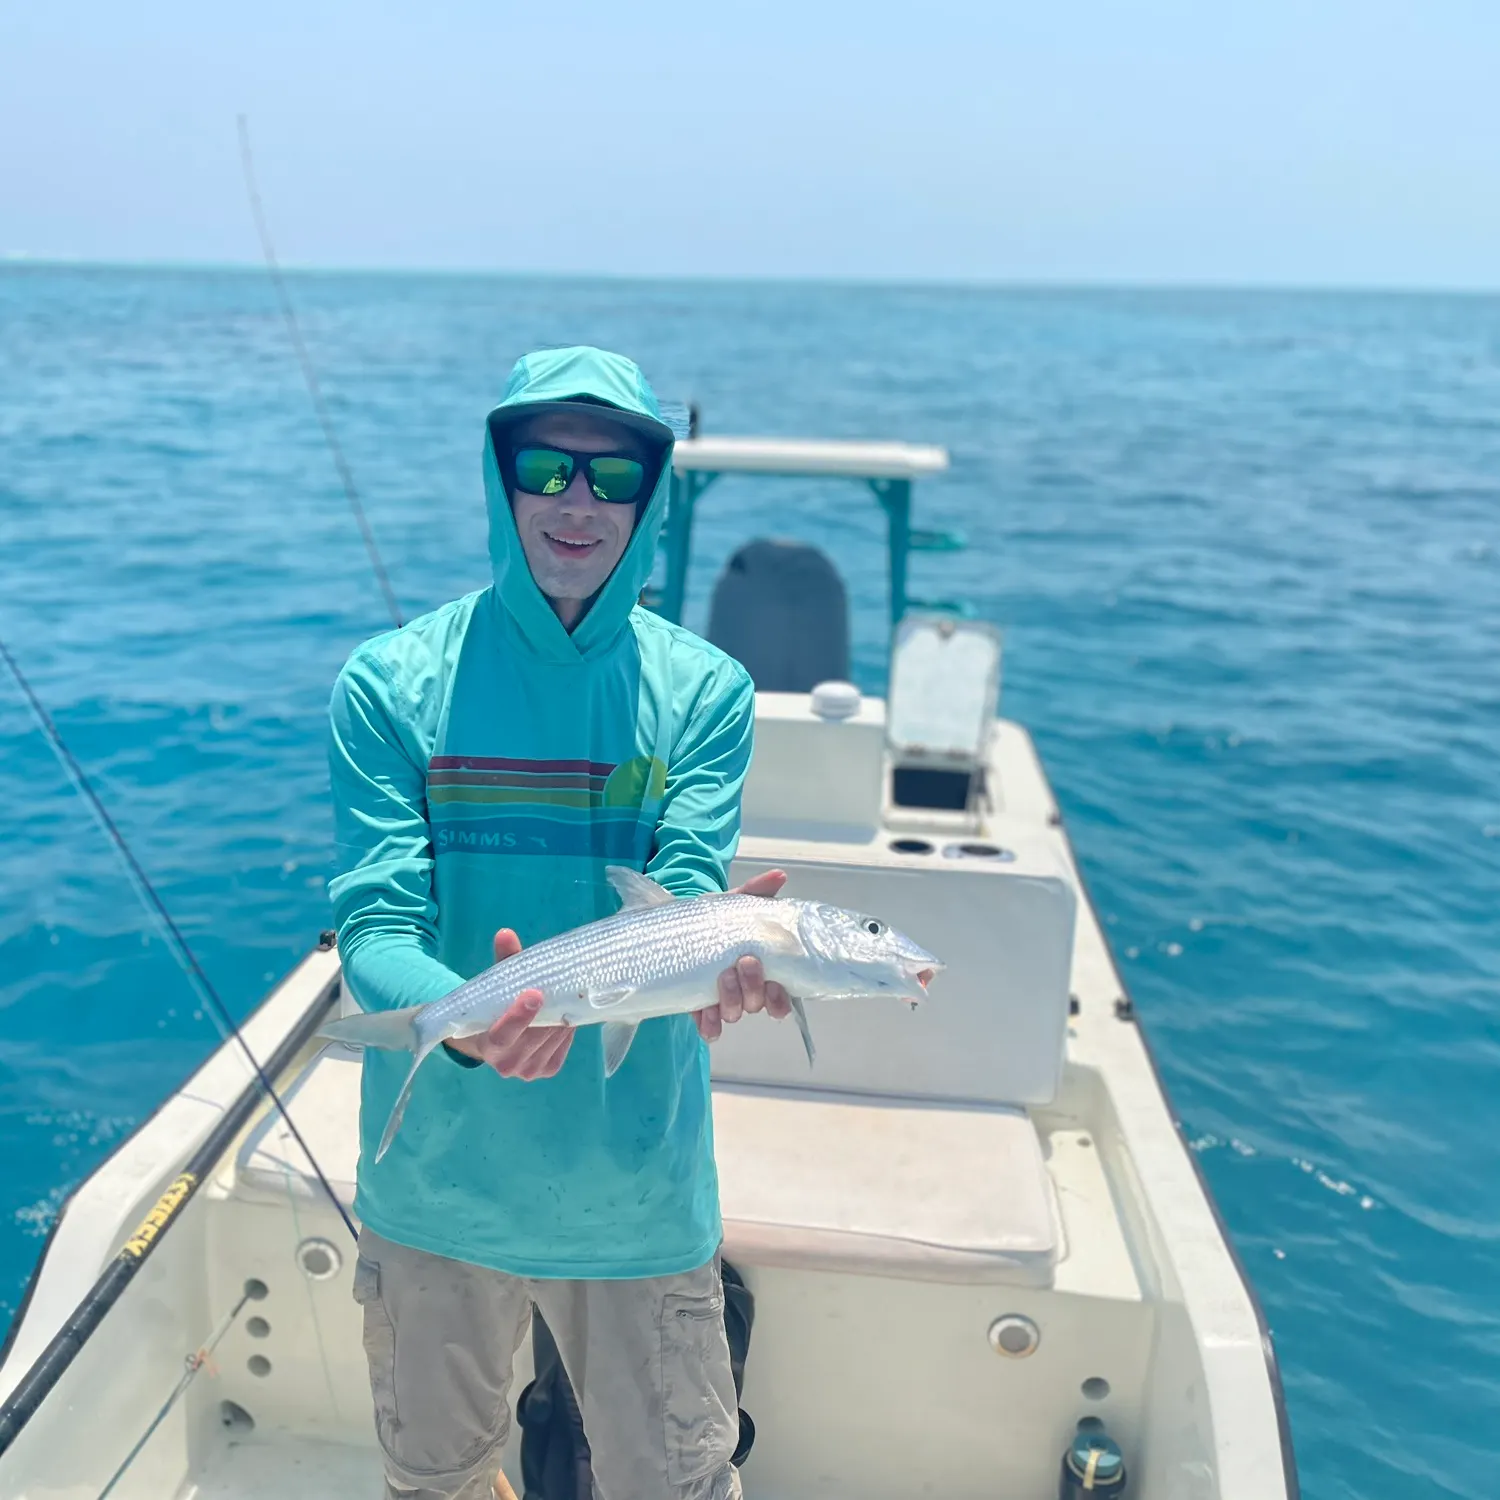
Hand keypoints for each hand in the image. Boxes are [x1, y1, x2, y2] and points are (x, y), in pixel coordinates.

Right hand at [445, 927, 573, 1080]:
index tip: (534, 993)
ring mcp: (527, 1070)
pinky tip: (564, 1016)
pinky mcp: (547, 1070)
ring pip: (552, 1041)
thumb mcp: (499, 984)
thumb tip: (505, 933)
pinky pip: (562, 1048)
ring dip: (561, 1019)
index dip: (519, 1016)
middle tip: (562, 988)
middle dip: (549, 1012)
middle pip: (534, 1036)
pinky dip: (566, 1031)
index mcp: (487, 1044)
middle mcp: (506, 1063)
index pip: (503, 1035)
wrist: (496, 1039)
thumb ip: (504, 961)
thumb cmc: (498, 1006)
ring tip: (565, 999)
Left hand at [695, 870, 793, 1041]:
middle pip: (757, 1004)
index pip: (780, 997)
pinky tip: (705, 1016)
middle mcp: (745, 991)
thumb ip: (756, 891)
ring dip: (732, 1000)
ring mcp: (722, 1001)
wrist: (678, 928)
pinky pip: (709, 1027)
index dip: (780, 999)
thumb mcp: (733, 903)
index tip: (775, 984)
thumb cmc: (715, 920)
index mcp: (760, 971)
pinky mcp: (699, 1008)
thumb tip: (779, 876)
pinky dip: (709, 1025)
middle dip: (754, 988)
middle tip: (745, 962)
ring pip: (734, 1014)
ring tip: (723, 977)